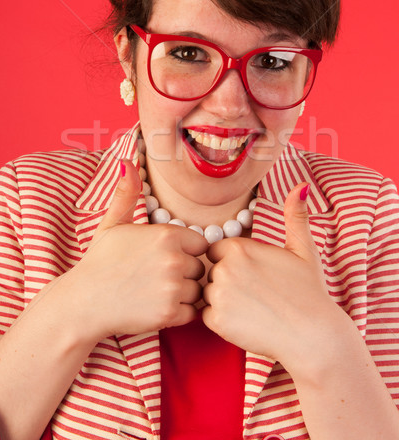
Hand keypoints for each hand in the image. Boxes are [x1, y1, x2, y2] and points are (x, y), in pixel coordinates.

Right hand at [66, 160, 207, 339]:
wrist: (83, 301)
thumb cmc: (99, 261)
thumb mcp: (112, 224)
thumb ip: (127, 194)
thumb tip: (127, 163)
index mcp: (166, 234)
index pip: (200, 243)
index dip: (186, 252)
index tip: (166, 259)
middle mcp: (174, 258)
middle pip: (200, 268)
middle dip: (185, 274)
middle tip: (159, 279)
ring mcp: (172, 286)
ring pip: (198, 291)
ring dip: (184, 294)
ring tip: (157, 293)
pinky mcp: (169, 314)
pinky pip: (192, 313)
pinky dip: (179, 313)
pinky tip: (158, 307)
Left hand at [202, 183, 339, 374]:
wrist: (313, 335)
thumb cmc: (309, 291)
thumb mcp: (304, 249)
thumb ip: (295, 216)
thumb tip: (301, 186)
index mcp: (239, 248)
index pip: (216, 251)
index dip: (232, 263)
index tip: (252, 276)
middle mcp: (224, 268)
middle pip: (211, 272)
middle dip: (226, 282)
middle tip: (255, 295)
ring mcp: (218, 295)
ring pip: (207, 295)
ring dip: (222, 302)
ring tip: (251, 309)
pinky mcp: (216, 321)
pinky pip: (207, 317)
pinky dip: (222, 322)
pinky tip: (246, 322)